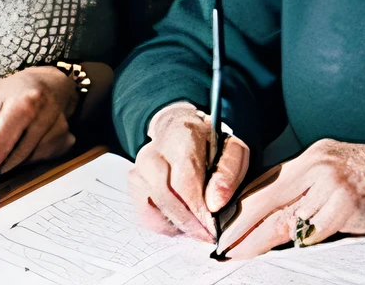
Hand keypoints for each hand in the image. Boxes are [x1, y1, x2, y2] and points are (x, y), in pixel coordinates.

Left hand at [0, 66, 78, 197]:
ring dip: (16, 159)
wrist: (49, 84)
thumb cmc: (13, 93)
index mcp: (25, 100)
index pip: (5, 136)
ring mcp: (61, 126)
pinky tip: (28, 142)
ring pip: (31, 160)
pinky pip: (43, 160)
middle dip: (1, 162)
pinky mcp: (67, 139)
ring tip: (12, 141)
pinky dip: (31, 157)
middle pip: (18, 154)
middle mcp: (47, 112)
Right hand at [127, 102, 249, 243]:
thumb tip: (215, 204)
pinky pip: (146, 215)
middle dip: (188, 223)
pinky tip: (181, 223)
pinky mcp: (133, 184)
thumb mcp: (230, 147)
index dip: (198, 210)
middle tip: (207, 236)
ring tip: (196, 228)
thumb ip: (228, 171)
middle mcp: (152, 154)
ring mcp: (138, 169)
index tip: (213, 228)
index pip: (184, 181)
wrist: (176, 128)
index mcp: (180, 139)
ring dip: (176, 225)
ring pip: (153, 209)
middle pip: (165, 197)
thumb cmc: (207, 141)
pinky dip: (164, 225)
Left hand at [219, 139, 364, 257]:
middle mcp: (315, 167)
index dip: (239, 207)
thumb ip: (301, 187)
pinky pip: (313, 232)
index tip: (223, 224)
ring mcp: (329, 185)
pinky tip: (286, 251)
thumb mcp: (328, 168)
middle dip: (241, 225)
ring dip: (260, 240)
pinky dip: (299, 244)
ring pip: (286, 219)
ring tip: (242, 252)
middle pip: (266, 200)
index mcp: (307, 158)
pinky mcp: (344, 205)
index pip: (263, 183)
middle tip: (224, 244)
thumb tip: (267, 213)